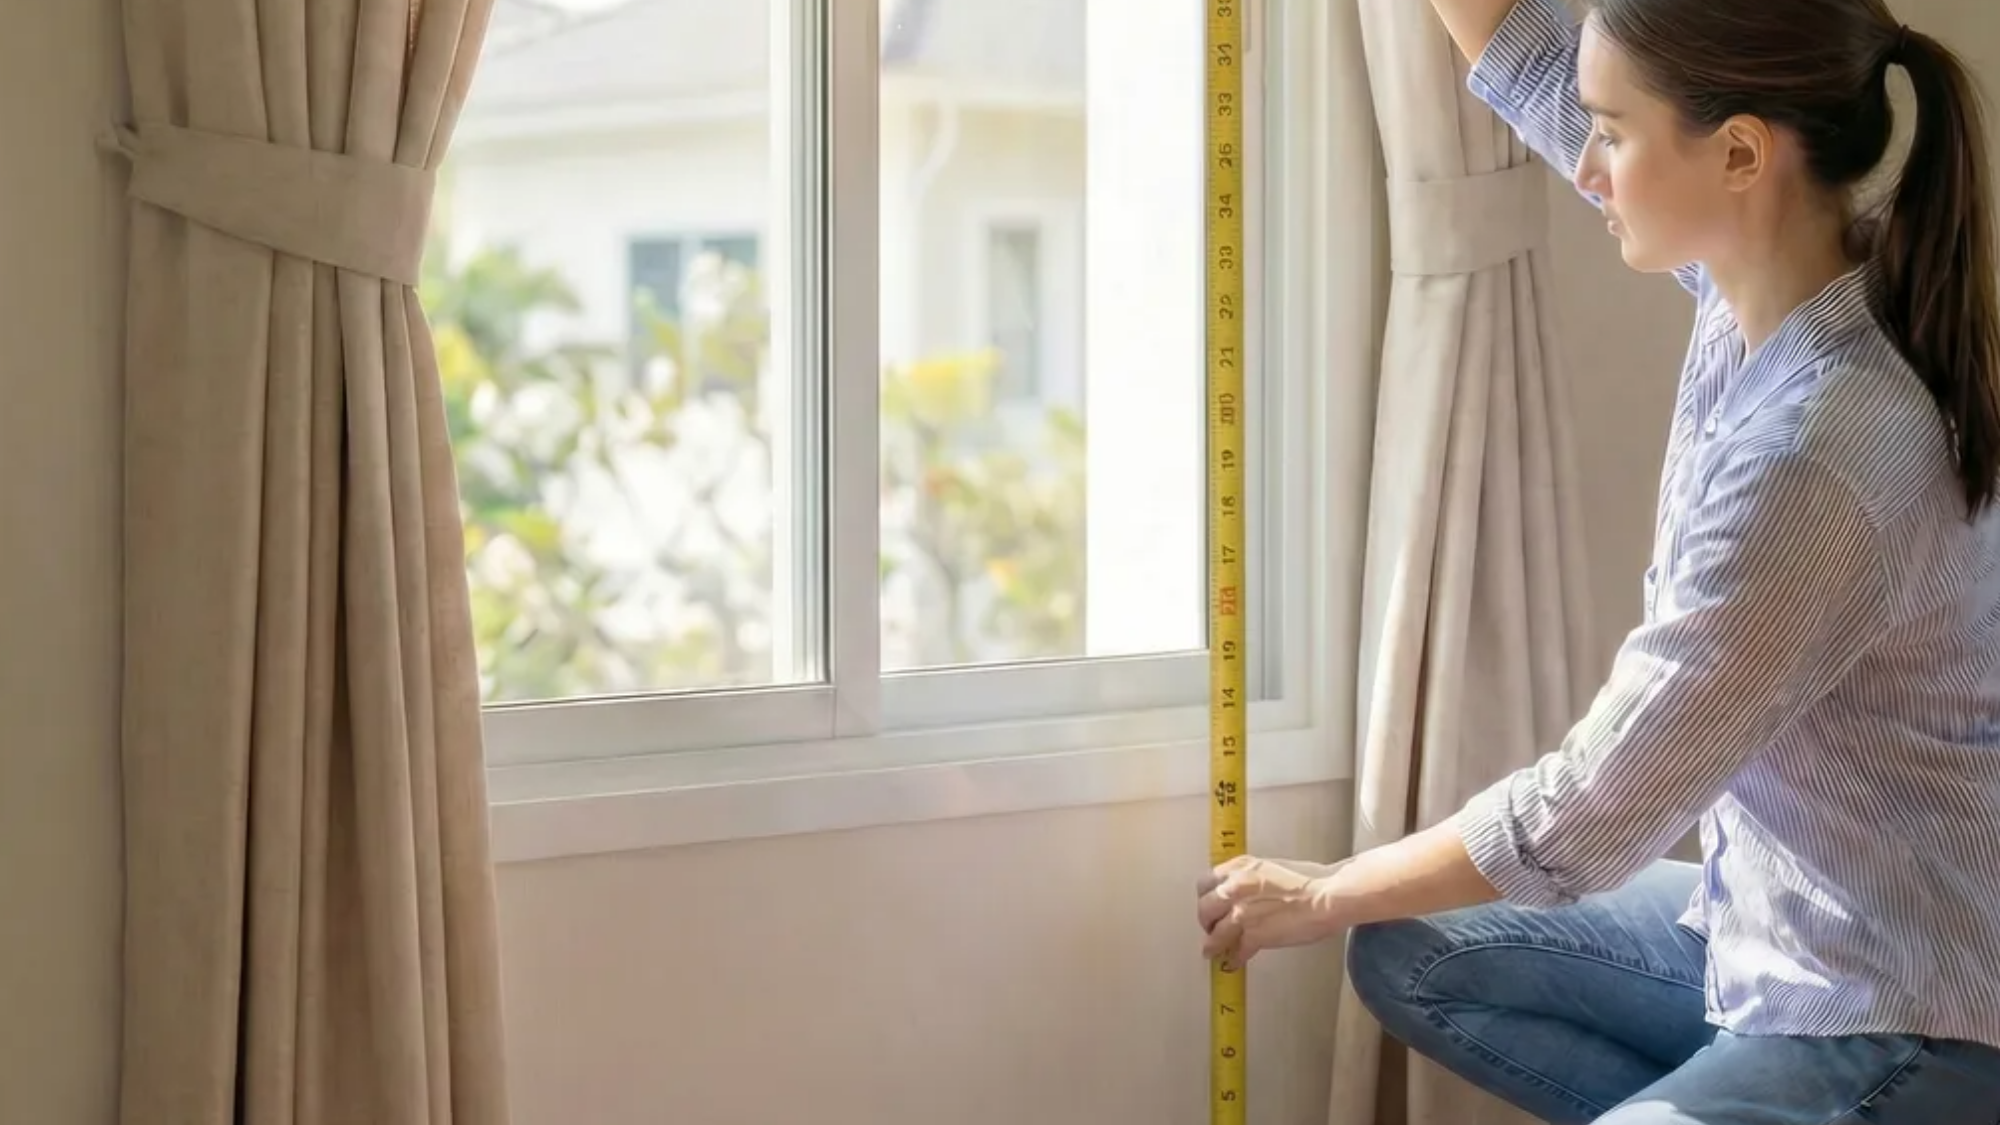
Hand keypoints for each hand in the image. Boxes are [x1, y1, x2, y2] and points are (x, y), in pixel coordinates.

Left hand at [1196, 855, 1348, 968]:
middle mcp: (1236, 887)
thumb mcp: (1271, 868)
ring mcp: (1242, 912)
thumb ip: (1252, 880)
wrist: (1328, 897)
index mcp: (1241, 867)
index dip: (1207, 897)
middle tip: (1211, 928)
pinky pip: (1236, 951)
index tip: (1210, 904)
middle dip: (1207, 921)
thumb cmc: (1312, 881)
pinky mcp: (1254, 935)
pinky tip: (1235, 961)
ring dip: (1213, 944)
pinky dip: (1235, 959)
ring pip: (1215, 933)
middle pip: (1204, 908)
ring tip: (1212, 951)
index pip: (1206, 882)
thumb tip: (1245, 893)